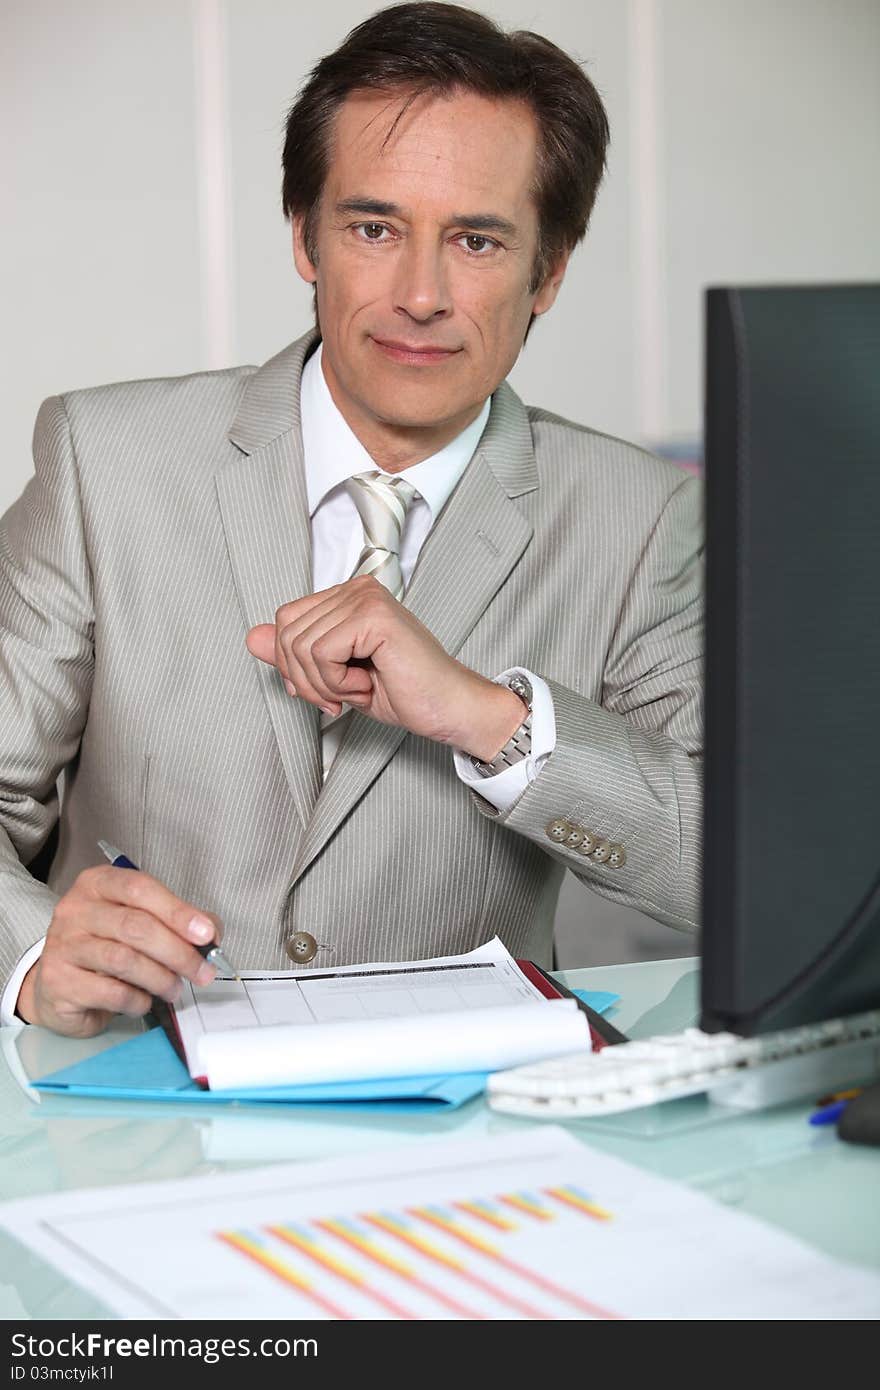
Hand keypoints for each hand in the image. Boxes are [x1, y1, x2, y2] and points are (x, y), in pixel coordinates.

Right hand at [17, 866, 223, 1037]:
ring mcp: (63, 945)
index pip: (140, 888)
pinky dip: (137, 1000)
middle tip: (200, 972)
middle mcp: (75, 909)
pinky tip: (144, 1001)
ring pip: (124, 960)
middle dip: (177, 952)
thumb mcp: (139, 921)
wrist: (57, 985)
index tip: (206, 934)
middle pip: (135, 926)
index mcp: (98, 884)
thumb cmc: (104, 946)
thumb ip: (177, 921)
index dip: (177, 911)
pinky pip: (110, 992)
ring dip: (160, 978)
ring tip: (174, 989)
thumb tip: (212, 933)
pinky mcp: (58, 981)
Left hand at [245, 576, 524, 758]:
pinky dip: (336, 682)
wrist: (448, 709)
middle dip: (306, 679)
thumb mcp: (334, 677)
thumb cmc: (402, 692)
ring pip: (301, 645)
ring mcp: (366, 597)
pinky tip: (366, 685)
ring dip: (324, 684)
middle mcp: (357, 588)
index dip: (293, 665)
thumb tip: (252, 637)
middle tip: (341, 697)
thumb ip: (293, 655)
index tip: (325, 691)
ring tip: (358, 690)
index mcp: (348, 596)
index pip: (286, 620)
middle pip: (287, 631)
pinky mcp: (374, 616)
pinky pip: (321, 652)